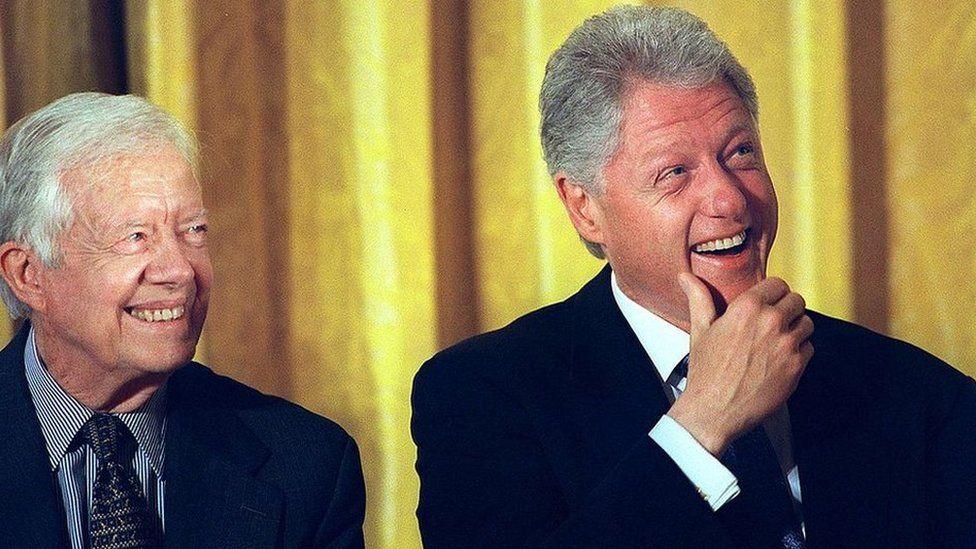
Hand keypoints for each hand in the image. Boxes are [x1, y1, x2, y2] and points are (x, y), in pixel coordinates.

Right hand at [666, 273, 813, 455]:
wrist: (714, 410)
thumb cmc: (706, 371)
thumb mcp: (700, 330)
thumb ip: (698, 298)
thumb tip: (685, 277)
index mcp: (747, 308)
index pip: (778, 284)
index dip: (773, 292)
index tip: (769, 301)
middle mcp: (771, 322)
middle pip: (797, 301)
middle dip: (787, 309)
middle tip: (775, 321)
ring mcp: (786, 344)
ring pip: (807, 323)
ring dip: (796, 328)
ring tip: (779, 340)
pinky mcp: (797, 366)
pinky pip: (809, 348)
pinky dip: (799, 352)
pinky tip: (780, 359)